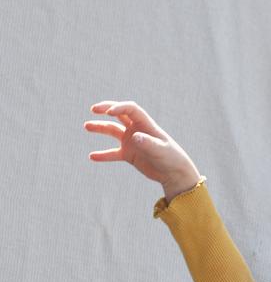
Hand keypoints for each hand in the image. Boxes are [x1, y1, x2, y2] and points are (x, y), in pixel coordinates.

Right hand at [84, 100, 200, 194]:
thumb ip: (148, 143)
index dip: (119, 107)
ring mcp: (131, 141)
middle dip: (106, 109)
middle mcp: (136, 129)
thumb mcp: (160, 151)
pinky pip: (113, 153)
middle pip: (119, 114)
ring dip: (100, 128)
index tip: (109, 112)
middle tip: (93, 109)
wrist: (174, 174)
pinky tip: (92, 156)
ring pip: (112, 131)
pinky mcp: (129, 155)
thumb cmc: (171, 158)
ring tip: (87, 126)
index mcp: (145, 124)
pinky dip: (103, 155)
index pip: (130, 109)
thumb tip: (134, 137)